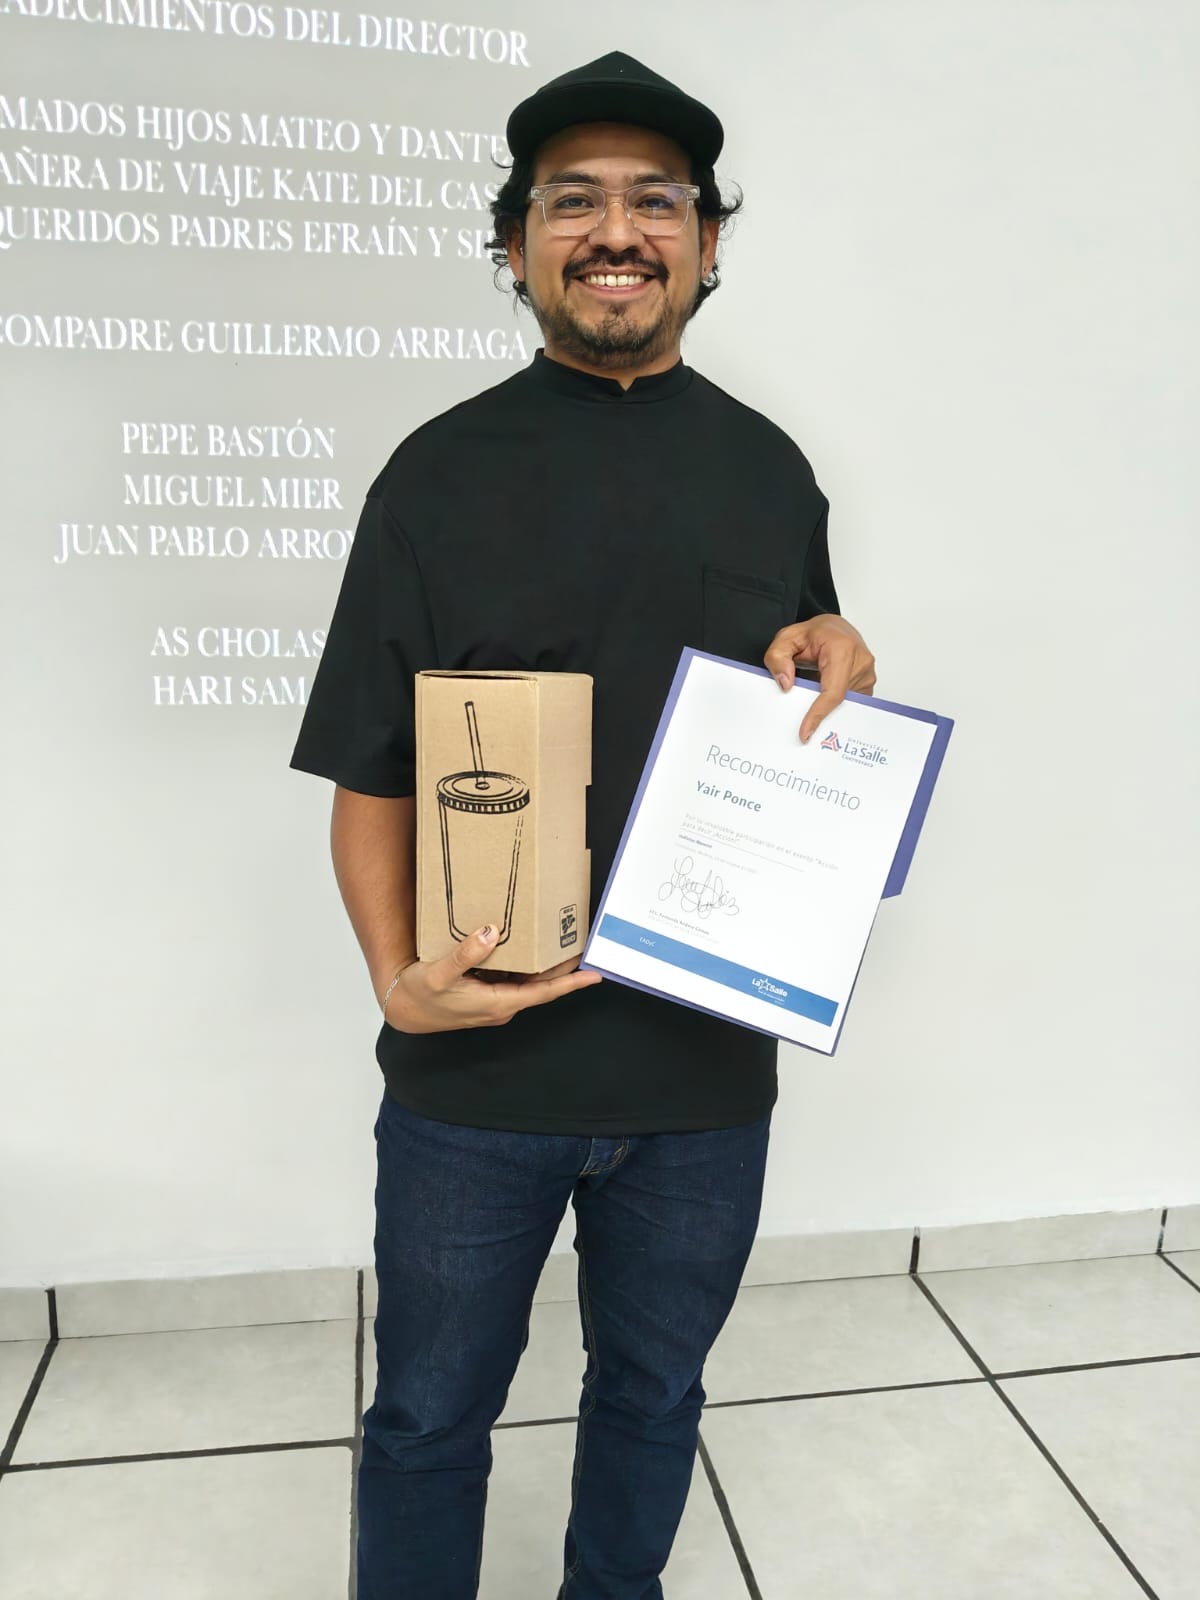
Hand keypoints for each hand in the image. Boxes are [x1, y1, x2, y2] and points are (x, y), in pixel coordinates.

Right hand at [384, 924, 601, 1033]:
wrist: (404, 1009)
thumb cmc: (420, 994)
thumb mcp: (439, 973)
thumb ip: (466, 954)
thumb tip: (492, 933)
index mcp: (496, 1003)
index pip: (543, 993)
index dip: (569, 983)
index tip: (593, 975)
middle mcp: (502, 1006)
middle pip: (542, 987)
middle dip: (564, 969)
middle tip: (585, 946)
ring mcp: (496, 1002)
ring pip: (529, 983)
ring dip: (546, 967)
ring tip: (565, 943)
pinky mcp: (488, 997)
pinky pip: (514, 980)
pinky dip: (526, 966)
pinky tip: (530, 948)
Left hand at [764, 615, 876, 742]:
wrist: (835, 628)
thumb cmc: (815, 633)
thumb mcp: (786, 638)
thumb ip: (777, 658)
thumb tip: (786, 684)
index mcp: (842, 649)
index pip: (832, 691)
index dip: (818, 714)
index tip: (805, 732)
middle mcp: (861, 662)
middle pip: (838, 701)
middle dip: (818, 714)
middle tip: (799, 724)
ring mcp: (868, 674)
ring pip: (845, 705)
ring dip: (827, 709)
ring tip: (811, 702)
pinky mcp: (868, 684)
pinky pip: (851, 704)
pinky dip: (835, 707)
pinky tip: (823, 703)